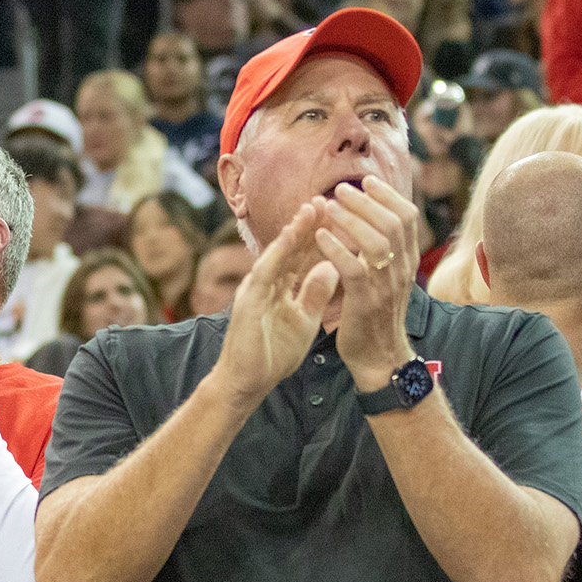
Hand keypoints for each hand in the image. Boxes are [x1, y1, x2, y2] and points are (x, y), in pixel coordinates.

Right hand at [212, 202, 337, 399]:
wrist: (246, 383)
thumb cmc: (272, 355)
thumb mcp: (304, 320)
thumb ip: (315, 293)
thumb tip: (331, 267)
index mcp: (278, 287)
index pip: (300, 255)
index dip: (317, 235)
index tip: (335, 215)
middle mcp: (264, 283)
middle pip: (288, 248)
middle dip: (307, 224)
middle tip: (325, 198)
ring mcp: (254, 290)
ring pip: (276, 254)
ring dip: (293, 232)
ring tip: (310, 209)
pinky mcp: (248, 302)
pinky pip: (265, 273)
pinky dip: (278, 254)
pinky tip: (290, 238)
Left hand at [313, 175, 417, 391]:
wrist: (379, 358)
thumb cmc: (375, 317)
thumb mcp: (387, 280)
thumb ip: (384, 253)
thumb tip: (374, 222)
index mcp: (407, 262)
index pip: (407, 217)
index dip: (388, 195)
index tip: (367, 181)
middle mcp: (401, 270)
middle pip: (393, 222)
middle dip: (366, 200)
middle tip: (341, 189)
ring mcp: (385, 286)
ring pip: (375, 241)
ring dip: (349, 219)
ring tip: (328, 206)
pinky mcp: (365, 301)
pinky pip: (352, 268)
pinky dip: (335, 248)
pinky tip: (319, 236)